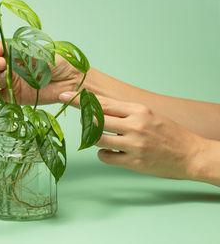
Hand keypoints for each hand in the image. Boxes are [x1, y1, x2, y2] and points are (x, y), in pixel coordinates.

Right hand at [0, 40, 83, 104]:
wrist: (71, 81)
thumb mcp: (42, 54)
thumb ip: (25, 54)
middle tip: (3, 63)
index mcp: (16, 53)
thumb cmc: (59, 63)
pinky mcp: (13, 97)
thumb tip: (11, 53)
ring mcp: (12, 82)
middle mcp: (11, 67)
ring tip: (6, 76)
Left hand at [59, 92, 209, 181]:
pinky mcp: (133, 162)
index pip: (102, 102)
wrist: (191, 154)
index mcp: (138, 110)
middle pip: (95, 120)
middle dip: (83, 120)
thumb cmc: (169, 133)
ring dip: (94, 138)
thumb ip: (125, 112)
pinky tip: (112, 153)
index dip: (81, 99)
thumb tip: (98, 109)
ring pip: (97, 139)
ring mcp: (134, 145)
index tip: (65, 95)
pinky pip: (105, 157)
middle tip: (82, 122)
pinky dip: (104, 154)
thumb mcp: (149, 114)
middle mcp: (135, 125)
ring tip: (103, 138)